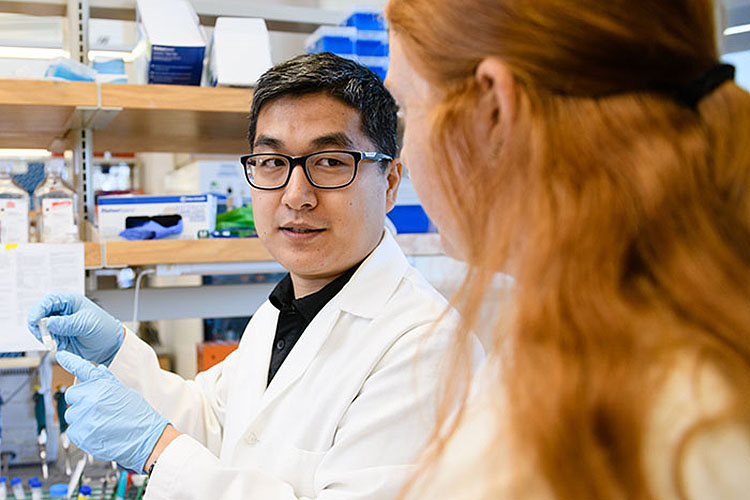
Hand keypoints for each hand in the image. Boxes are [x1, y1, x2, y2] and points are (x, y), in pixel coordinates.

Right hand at [27, 293, 123, 365]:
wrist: (110, 346)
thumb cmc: (104, 329)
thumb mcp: (86, 324)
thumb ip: (67, 324)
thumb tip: (48, 322)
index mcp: (71, 302)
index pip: (49, 301)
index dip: (39, 309)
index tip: (34, 320)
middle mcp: (63, 311)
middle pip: (40, 314)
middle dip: (39, 325)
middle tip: (44, 335)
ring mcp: (60, 324)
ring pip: (41, 327)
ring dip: (46, 336)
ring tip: (60, 342)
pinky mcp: (59, 336)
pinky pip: (47, 338)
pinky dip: (50, 342)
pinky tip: (62, 345)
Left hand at [56, 351, 169, 472]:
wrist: (146, 438)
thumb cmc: (139, 416)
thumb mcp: (125, 392)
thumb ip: (107, 381)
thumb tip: (97, 369)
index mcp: (102, 384)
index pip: (82, 368)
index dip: (70, 361)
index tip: (62, 355)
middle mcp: (90, 398)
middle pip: (72, 395)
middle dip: (80, 400)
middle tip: (97, 409)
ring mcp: (83, 416)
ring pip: (71, 414)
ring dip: (81, 418)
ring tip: (101, 423)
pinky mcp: (79, 434)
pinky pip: (73, 430)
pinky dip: (82, 432)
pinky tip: (98, 433)